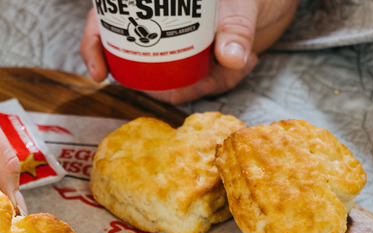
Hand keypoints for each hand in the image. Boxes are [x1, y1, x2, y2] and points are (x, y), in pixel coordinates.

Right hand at [80, 0, 299, 103]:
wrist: (277, 2)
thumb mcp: (243, 3)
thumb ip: (236, 27)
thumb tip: (231, 58)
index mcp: (159, 6)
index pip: (108, 22)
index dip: (94, 46)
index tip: (99, 73)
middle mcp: (164, 28)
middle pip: (139, 64)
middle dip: (167, 84)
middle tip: (203, 78)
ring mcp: (180, 47)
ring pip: (172, 81)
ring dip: (207, 82)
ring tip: (240, 60)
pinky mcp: (200, 63)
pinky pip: (201, 84)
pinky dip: (226, 81)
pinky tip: (249, 61)